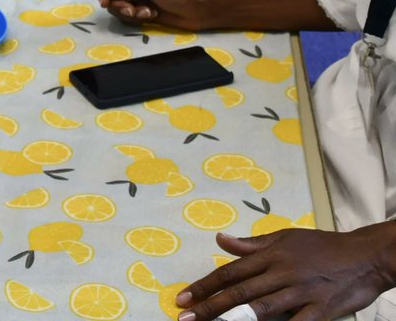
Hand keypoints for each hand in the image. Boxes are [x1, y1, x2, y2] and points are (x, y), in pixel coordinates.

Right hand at [94, 0, 209, 30]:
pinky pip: (127, 17)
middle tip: (132, 11)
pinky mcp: (141, 12)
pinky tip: (151, 16)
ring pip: (117, 7)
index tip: (105, 2)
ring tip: (146, 14)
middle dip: (118, 5)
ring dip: (129, 13)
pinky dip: (136, 18)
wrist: (200, 11)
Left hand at [176, 226, 395, 320]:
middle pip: (239, 293)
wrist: (366, 255)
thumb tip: (220, 239)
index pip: (230, 272)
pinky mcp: (322, 309)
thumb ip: (252, 244)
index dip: (204, 286)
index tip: (183, 298)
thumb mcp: (285, 238)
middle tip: (186, 318)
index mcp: (270, 255)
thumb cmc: (322, 247)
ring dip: (234, 320)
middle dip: (209, 307)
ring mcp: (301, 291)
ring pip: (261, 309)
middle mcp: (281, 272)